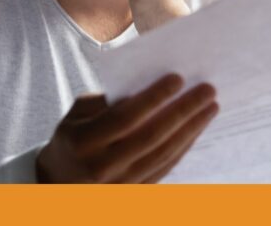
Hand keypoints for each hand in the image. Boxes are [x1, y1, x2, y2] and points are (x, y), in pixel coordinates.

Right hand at [35, 74, 218, 182]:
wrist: (59, 181)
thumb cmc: (73, 135)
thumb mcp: (78, 112)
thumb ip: (108, 99)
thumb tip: (150, 84)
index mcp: (83, 142)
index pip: (125, 118)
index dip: (154, 98)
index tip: (178, 78)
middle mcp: (101, 167)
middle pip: (151, 136)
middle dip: (183, 111)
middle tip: (207, 90)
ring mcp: (119, 184)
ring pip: (164, 154)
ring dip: (191, 129)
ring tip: (210, 107)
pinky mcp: (134, 192)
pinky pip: (165, 167)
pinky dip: (184, 146)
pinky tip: (197, 128)